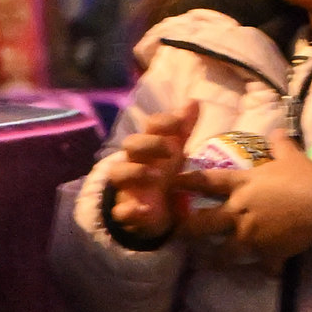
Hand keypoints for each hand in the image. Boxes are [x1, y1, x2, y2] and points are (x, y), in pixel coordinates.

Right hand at [99, 103, 198, 242]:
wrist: (155, 211)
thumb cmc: (163, 174)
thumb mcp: (175, 152)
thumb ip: (182, 129)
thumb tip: (193, 100)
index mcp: (149, 147)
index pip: (150, 126)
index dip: (164, 122)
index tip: (181, 123)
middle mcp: (135, 162)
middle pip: (131, 144)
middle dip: (149, 144)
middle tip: (172, 151)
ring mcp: (128, 186)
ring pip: (118, 173)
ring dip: (136, 171)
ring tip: (157, 176)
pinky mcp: (126, 211)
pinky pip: (120, 211)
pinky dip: (130, 210)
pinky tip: (144, 210)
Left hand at [184, 140, 311, 266]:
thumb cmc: (306, 178)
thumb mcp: (292, 157)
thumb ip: (281, 144)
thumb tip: (277, 131)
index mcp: (243, 185)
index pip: (207, 181)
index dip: (186, 182)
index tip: (170, 184)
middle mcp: (240, 210)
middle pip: (203, 223)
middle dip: (186, 229)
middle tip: (175, 233)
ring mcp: (252, 234)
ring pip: (224, 252)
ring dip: (216, 258)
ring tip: (209, 262)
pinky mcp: (268, 253)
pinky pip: (263, 265)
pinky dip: (266, 267)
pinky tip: (267, 270)